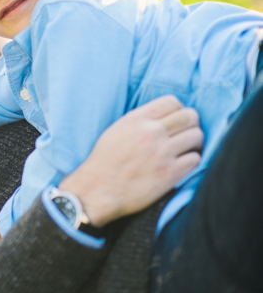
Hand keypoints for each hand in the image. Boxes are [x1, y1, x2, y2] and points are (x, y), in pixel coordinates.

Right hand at [61, 95, 202, 226]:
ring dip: (194, 143)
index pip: (172, 102)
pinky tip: (181, 165)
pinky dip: (191, 161)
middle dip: (191, 124)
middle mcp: (151, 132)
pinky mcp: (170, 173)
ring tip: (186, 150)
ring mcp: (162, 152)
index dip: (178, 110)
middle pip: (189, 116)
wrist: (97, 191)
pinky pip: (195, 159)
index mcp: (136, 120)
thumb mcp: (116, 131)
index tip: (176, 120)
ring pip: (196, 136)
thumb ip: (139, 121)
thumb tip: (162, 117)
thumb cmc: (103, 162)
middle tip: (186, 135)